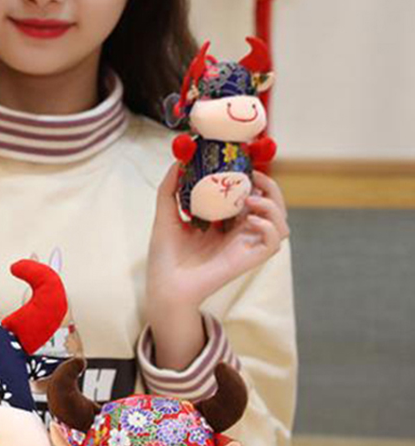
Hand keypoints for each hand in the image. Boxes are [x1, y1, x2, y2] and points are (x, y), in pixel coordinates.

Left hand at [146, 164, 288, 314]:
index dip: (253, 179)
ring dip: (273, 206)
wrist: (164, 285)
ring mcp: (246, 246)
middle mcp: (239, 233)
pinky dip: (269, 226)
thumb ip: (170, 189)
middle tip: (254, 175)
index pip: (249, 195)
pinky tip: (249, 221)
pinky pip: (274, 242)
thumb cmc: (165, 255)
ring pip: (280, 222)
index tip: (243, 163)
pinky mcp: (249, 260)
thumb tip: (178, 161)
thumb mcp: (166, 215)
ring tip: (250, 200)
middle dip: (270, 187)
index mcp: (223, 222)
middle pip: (272, 206)